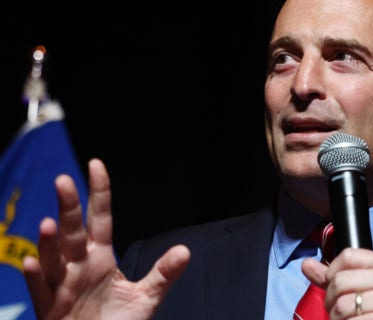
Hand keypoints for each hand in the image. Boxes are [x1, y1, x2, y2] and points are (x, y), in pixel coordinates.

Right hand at [22, 158, 190, 319]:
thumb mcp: (146, 297)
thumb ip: (163, 273)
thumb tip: (185, 250)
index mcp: (100, 259)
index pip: (100, 219)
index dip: (99, 193)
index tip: (96, 165)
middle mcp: (79, 267)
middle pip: (73, 232)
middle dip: (68, 207)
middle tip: (64, 181)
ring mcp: (62, 287)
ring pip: (53, 259)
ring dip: (49, 242)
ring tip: (49, 223)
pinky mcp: (51, 310)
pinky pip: (41, 292)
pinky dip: (36, 278)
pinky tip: (35, 263)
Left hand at [301, 248, 372, 319]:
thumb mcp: (369, 289)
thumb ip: (337, 276)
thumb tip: (306, 264)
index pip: (348, 255)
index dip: (332, 273)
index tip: (336, 288)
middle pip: (340, 281)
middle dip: (331, 301)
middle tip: (341, 312)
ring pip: (341, 306)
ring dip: (337, 319)